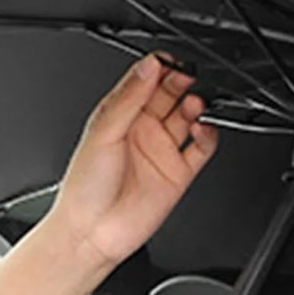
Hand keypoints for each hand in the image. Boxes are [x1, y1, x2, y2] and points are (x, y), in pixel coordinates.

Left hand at [0, 54, 217, 294]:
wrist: (91, 234)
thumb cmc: (84, 189)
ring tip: (196, 102)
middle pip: (170, 94)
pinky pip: (202, 147)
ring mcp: (161, 151)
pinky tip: (204, 127)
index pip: (145, 81)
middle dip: (182, 81)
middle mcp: (141, 131)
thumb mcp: (102, 133)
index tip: (170, 61)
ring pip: (188, 117)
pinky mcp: (178, 173)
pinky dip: (209, 134)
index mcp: (118, 116)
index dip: (159, 68)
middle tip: (190, 76)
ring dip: (196, 104)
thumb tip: (149, 67)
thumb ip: (128, 99)